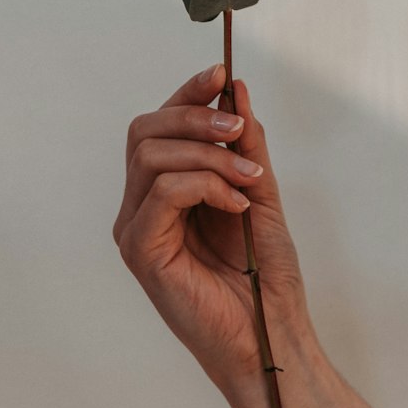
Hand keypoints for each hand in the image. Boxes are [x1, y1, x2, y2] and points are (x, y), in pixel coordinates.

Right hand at [114, 63, 310, 396]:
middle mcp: (142, 206)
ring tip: (250, 178)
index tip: (221, 72)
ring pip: (151, 154)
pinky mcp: (142, 250)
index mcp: (165, 191)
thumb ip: (246, 145)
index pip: (160, 125)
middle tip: (238, 129)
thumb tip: (236, 90)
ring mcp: (137, 228)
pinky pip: (163, 191)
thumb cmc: (265, 276)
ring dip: (209, 153)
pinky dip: (206, 184)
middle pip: (145, 130)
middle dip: (194, 115)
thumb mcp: (260, 192)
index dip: (187, 93)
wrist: (271, 335)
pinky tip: (236, 203)